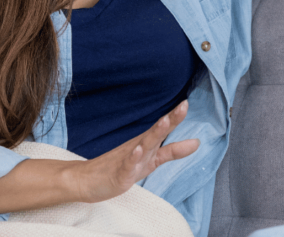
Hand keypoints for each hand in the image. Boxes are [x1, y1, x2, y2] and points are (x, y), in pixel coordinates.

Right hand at [69, 101, 199, 202]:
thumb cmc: (121, 167)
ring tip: (165, 121)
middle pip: (156, 133)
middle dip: (170, 120)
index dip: (176, 117)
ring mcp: (128, 160)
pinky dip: (133, 158)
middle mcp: (138, 148)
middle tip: (184, 106)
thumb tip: (197, 143)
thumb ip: (173, 151)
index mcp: (146, 144)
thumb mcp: (151, 160)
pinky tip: (138, 150)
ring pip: (143, 146)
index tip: (187, 102)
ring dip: (154, 134)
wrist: (86, 181)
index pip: (163, 128)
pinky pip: (127, 166)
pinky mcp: (119, 175)